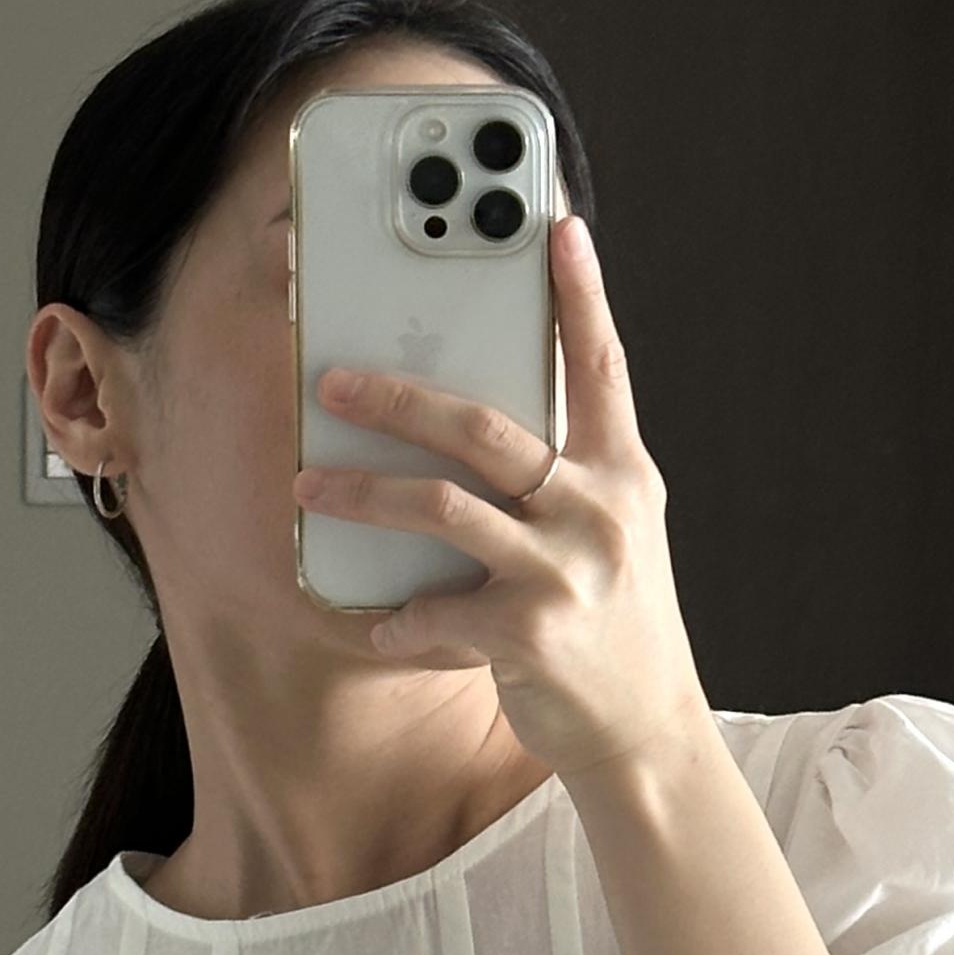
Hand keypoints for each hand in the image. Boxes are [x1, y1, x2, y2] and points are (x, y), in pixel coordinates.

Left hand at [290, 213, 709, 782]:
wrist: (644, 731)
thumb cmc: (612, 624)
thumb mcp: (613, 535)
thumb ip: (565, 476)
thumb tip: (473, 424)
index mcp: (622, 475)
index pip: (601, 366)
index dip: (581, 293)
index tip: (553, 223)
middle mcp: (599, 511)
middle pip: (485, 428)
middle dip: (398, 398)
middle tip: (332, 382)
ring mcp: (565, 572)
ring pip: (443, 508)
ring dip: (363, 495)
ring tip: (308, 488)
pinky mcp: (529, 634)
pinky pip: (434, 609)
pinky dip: (399, 618)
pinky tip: (386, 624)